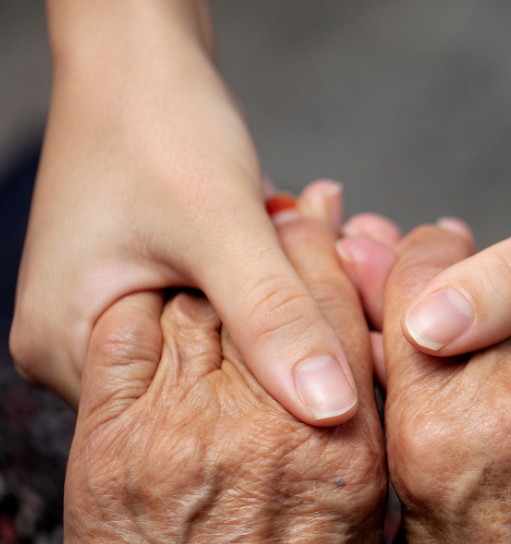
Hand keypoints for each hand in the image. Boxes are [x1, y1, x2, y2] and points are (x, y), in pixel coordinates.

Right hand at [11, 1, 356, 424]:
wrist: (138, 57)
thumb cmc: (156, 119)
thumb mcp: (221, 223)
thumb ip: (273, 317)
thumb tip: (331, 408)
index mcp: (65, 348)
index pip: (182, 416)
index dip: (267, 392)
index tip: (335, 360)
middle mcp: (78, 349)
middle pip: (200, 385)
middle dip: (275, 344)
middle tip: (343, 301)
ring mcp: (109, 322)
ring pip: (216, 349)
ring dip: (274, 313)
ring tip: (325, 263)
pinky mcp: (141, 295)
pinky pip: (213, 316)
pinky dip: (260, 292)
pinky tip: (296, 256)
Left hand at [57, 208, 385, 543]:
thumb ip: (354, 459)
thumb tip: (349, 396)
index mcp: (342, 459)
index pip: (343, 323)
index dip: (342, 265)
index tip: (341, 229)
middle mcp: (265, 436)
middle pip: (275, 300)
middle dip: (290, 246)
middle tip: (299, 209)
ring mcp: (179, 438)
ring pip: (203, 310)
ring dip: (220, 269)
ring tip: (232, 243)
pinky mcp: (109, 453)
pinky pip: (128, 343)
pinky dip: (148, 310)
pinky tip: (165, 298)